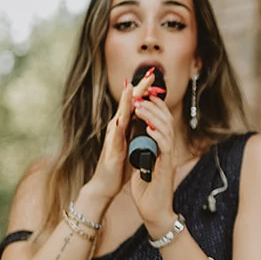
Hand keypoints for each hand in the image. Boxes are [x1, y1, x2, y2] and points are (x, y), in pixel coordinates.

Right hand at [84, 69, 149, 205]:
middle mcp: (117, 129)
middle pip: (127, 105)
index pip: (135, 104)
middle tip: (148, 74)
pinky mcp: (111, 152)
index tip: (154, 76)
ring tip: (130, 89)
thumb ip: (136, 129)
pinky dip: (117, 129)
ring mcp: (113, 139)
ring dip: (124, 103)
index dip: (144, 91)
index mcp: (124, 126)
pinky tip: (119, 120)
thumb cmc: (119, 164)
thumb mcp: (131, 143)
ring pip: (119, 117)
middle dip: (137, 89)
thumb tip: (145, 116)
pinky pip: (114, 139)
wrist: (105, 184)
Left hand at [129, 75, 179, 230]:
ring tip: (141, 107)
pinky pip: (165, 147)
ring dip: (153, 116)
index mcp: (161, 149)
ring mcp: (168, 158)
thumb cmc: (148, 193)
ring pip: (166, 129)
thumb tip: (135, 140)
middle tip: (141, 95)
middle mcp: (167, 150)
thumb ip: (141, 152)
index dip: (154, 106)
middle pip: (166, 120)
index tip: (142, 94)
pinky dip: (157, 135)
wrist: (154, 213)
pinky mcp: (166, 167)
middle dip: (153, 106)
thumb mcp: (141, 166)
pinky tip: (148, 127)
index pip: (161, 121)